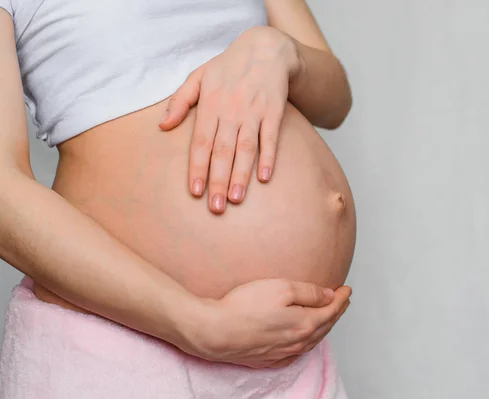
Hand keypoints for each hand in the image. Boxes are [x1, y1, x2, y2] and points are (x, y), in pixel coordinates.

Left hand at [159, 26, 302, 213]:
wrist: (266, 49)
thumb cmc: (228, 67)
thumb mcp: (198, 76)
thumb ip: (180, 101)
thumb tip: (162, 126)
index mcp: (209, 104)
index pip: (200, 142)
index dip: (197, 167)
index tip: (195, 191)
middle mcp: (230, 110)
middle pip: (222, 151)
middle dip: (218, 180)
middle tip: (216, 207)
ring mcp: (253, 111)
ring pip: (246, 148)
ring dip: (241, 175)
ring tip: (237, 199)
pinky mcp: (274, 112)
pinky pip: (270, 138)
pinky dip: (268, 157)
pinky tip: (265, 177)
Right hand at [175, 279, 350, 368]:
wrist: (215, 332)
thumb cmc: (244, 307)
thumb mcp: (282, 288)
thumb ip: (309, 292)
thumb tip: (328, 296)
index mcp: (305, 324)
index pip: (331, 310)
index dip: (341, 298)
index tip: (347, 289)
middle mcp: (297, 342)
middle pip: (324, 326)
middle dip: (336, 312)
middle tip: (342, 301)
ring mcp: (283, 353)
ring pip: (312, 341)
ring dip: (323, 327)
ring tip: (327, 316)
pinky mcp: (268, 359)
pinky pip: (296, 352)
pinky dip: (306, 342)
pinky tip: (303, 339)